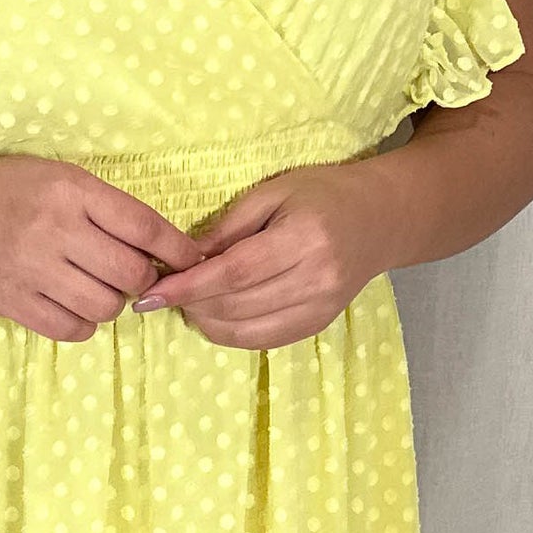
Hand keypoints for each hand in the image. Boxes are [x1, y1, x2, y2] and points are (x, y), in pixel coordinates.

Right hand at [0, 154, 210, 341]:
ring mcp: (30, 267)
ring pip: (105, 306)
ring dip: (111, 304)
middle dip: (142, 280)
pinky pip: (71, 329)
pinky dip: (81, 324)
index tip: (191, 260)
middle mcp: (53, 227)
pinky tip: (70, 306)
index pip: (144, 225)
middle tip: (128, 275)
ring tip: (93, 288)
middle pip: (130, 273)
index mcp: (70, 189)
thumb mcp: (52, 177)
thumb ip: (101, 207)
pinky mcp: (11, 300)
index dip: (176, 249)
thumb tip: (158, 247)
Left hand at [133, 161, 394, 346]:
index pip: (235, 273)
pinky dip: (231, 333)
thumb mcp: (273, 192)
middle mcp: (316, 279)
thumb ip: (229, 227)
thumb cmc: (323, 195)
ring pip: (247, 330)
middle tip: (164, 292)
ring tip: (187, 303)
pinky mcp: (319, 324)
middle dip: (192, 304)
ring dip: (207, 322)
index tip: (152, 294)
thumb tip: (183, 258)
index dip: (190, 287)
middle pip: (237, 305)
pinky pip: (265, 340)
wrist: (380, 219)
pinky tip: (213, 316)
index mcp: (304, 239)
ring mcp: (321, 308)